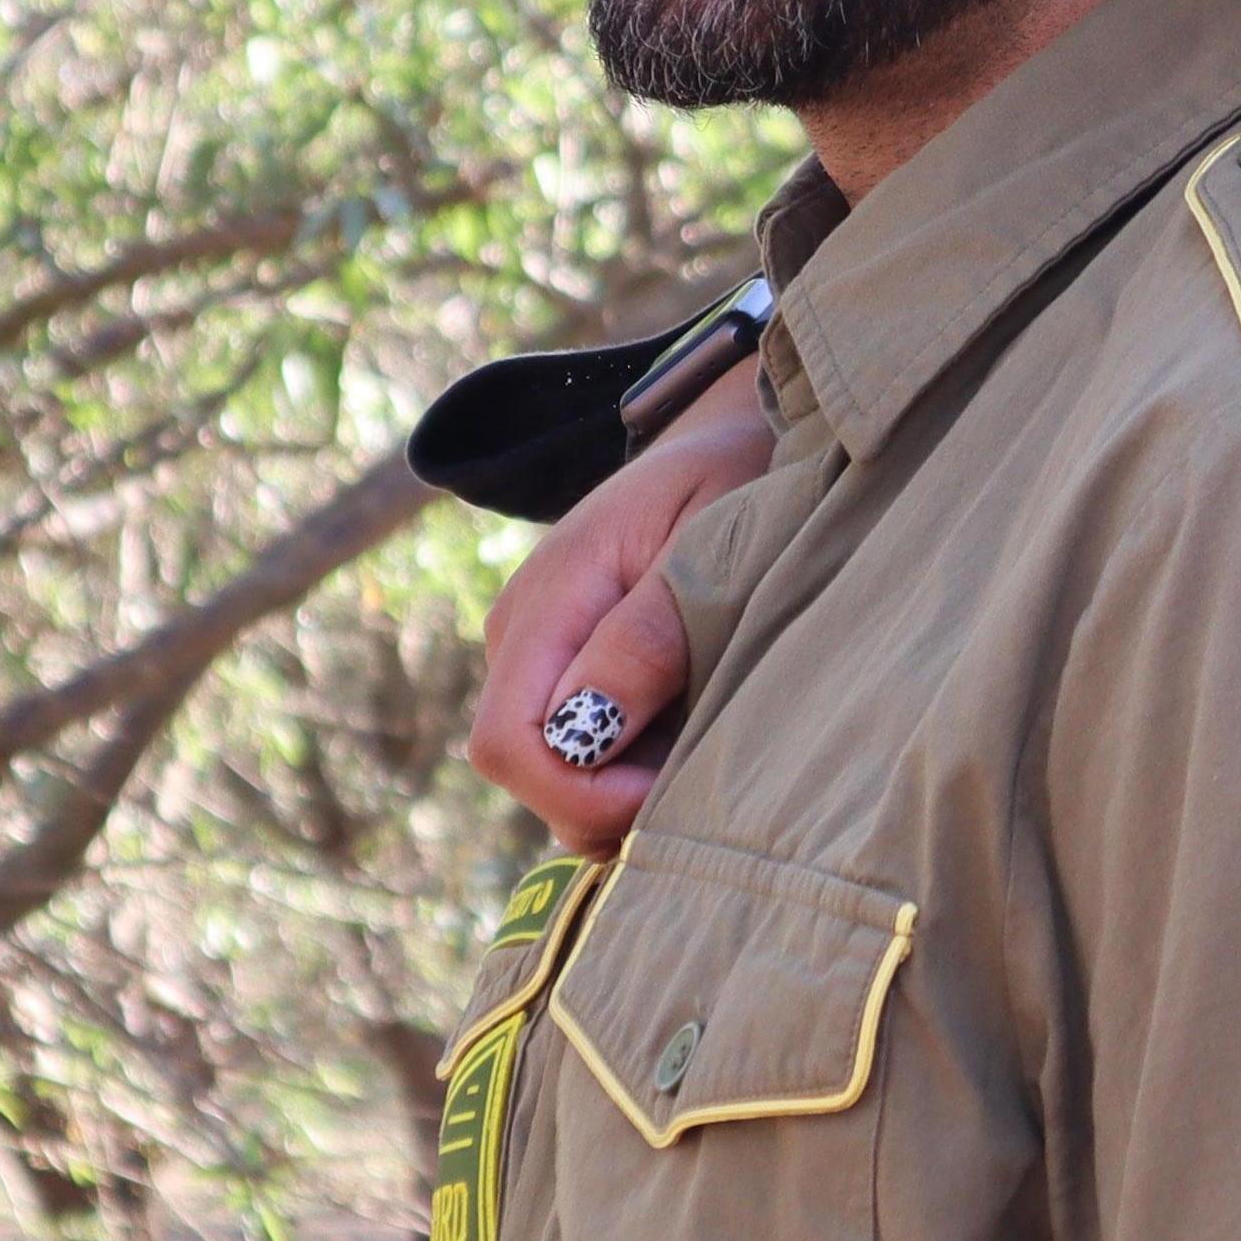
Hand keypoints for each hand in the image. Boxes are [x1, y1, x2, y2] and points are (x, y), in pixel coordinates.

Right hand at [467, 387, 774, 850]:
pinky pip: (589, 752)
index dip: (579, 794)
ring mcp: (544, 657)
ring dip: (631, 788)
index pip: (508, 745)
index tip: (669, 790)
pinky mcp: (575, 670)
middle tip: (709, 770)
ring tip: (712, 734)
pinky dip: (640, 768)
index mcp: (547, 604)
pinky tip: (699, 729)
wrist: (730, 436)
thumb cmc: (733, 480)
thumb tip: (586, 730)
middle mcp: (525, 639)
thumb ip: (649, 635)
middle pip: (530, 777)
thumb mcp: (708, 544)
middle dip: (610, 804)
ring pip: (560, 776)